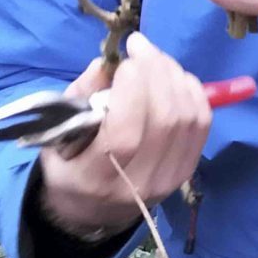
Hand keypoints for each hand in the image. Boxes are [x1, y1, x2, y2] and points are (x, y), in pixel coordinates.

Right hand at [36, 32, 212, 238]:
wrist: (93, 211)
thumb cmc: (68, 165)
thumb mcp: (56, 133)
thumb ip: (80, 96)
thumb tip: (107, 62)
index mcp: (95, 178)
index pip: (125, 134)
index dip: (132, 90)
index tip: (124, 60)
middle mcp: (137, 184)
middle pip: (164, 120)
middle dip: (156, 71)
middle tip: (140, 46)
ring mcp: (168, 180)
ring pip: (187, 118)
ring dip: (174, 76)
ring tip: (154, 58)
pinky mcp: (187, 171)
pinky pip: (202, 124)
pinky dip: (193, 91)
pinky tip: (174, 76)